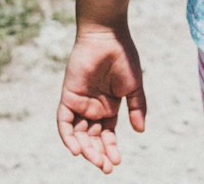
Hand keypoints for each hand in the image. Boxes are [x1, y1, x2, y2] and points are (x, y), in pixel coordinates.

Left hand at [57, 26, 146, 173]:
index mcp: (109, 106)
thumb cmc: (123, 56)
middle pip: (93, 138)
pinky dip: (68, 136)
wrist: (107, 36)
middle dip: (98, 154)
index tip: (116, 162)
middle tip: (105, 167)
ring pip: (79, 134)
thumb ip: (136, 107)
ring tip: (95, 160)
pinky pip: (64, 121)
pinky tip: (76, 149)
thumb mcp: (133, 86)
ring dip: (85, 149)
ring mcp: (80, 102)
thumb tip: (140, 131)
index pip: (107, 135)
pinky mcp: (68, 95)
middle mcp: (93, 107)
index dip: (111, 149)